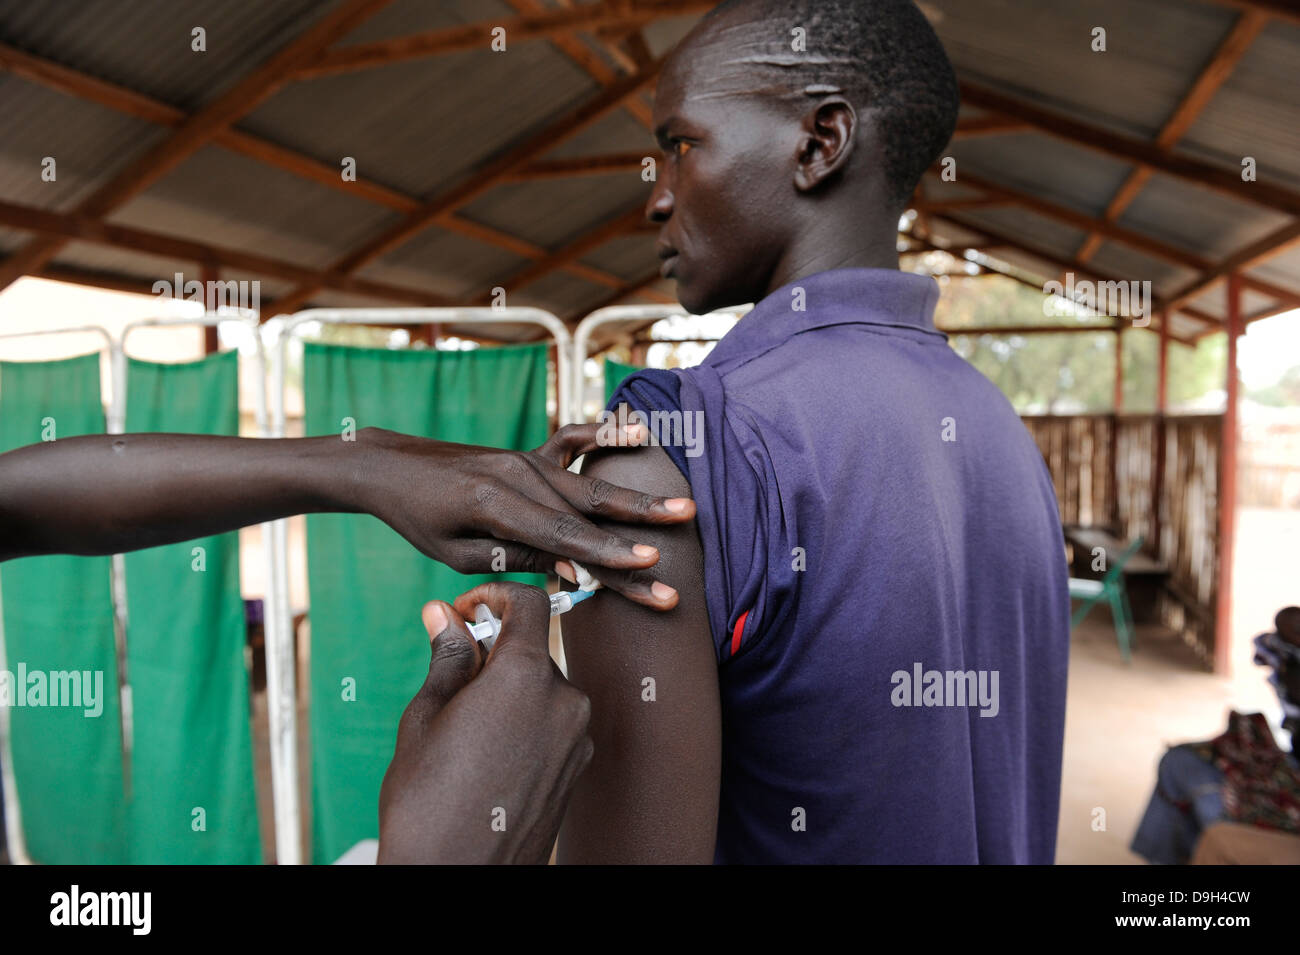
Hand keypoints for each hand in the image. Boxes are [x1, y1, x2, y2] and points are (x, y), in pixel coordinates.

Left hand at [358, 424, 692, 607]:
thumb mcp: (459, 554)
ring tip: (683, 507)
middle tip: (684, 535)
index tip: (651, 564)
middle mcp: (517, 474)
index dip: (610, 553)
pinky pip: (573, 442)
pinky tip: (640, 433)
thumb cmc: (420, 520)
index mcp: (495, 504)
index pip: (564, 537)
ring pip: (590, 484)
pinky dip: (606, 436)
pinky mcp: (527, 453)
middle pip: (589, 509)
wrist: (392, 468)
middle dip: (640, 527)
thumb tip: (575, 569)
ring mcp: (525, 458)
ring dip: (637, 500)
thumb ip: (519, 558)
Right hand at [378, 582, 592, 863]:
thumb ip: (447, 657)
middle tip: (452, 680)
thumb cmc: (428, 800)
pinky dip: (527, 722)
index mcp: (525, 675)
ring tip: (466, 730)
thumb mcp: (426, 716)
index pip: (531, 602)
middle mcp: (564, 698)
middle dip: (495, 652)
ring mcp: (578, 736)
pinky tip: (491, 756)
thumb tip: (444, 615)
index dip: (495, 596)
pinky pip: (555, 723)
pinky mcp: (579, 767)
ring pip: (544, 688)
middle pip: (535, 648)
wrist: (458, 878)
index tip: (465, 612)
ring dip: (510, 690)